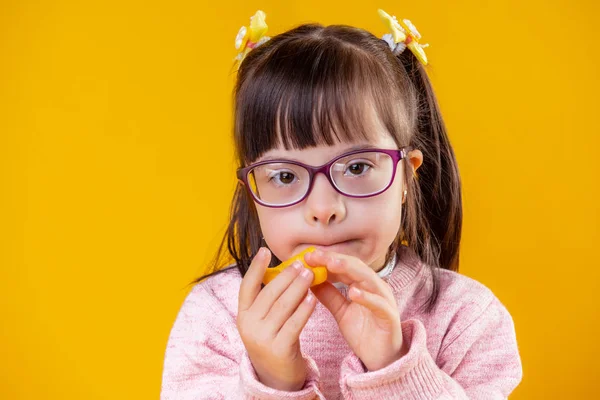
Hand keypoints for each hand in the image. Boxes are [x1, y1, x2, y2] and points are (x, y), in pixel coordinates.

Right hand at [237, 247, 317, 390]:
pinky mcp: (279, 349)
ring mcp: (263, 338)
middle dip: (286, 276)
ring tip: (310, 274)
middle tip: (301, 264)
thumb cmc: (274, 340)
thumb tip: (287, 269)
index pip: (247, 287)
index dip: (255, 268)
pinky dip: (304, 309)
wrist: (276, 378)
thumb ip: (270, 299)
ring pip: (283, 306)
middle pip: (269, 293)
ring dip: (298, 287)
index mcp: (243, 315)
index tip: (265, 250)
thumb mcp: (264, 320)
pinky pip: (295, 324)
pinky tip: (313, 298)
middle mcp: (249, 326)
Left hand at [305, 250, 408, 371]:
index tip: (307, 255)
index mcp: (363, 284)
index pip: (344, 266)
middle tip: (316, 255)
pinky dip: (367, 297)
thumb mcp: (341, 311)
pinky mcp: (389, 315)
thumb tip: (310, 279)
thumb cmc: (363, 332)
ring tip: (332, 264)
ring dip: (350, 270)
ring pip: (368, 279)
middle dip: (334, 259)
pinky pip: (379, 303)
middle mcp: (375, 287)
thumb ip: (329, 295)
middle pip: (355, 267)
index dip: (326, 259)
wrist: (381, 358)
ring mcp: (384, 299)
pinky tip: (353, 293)